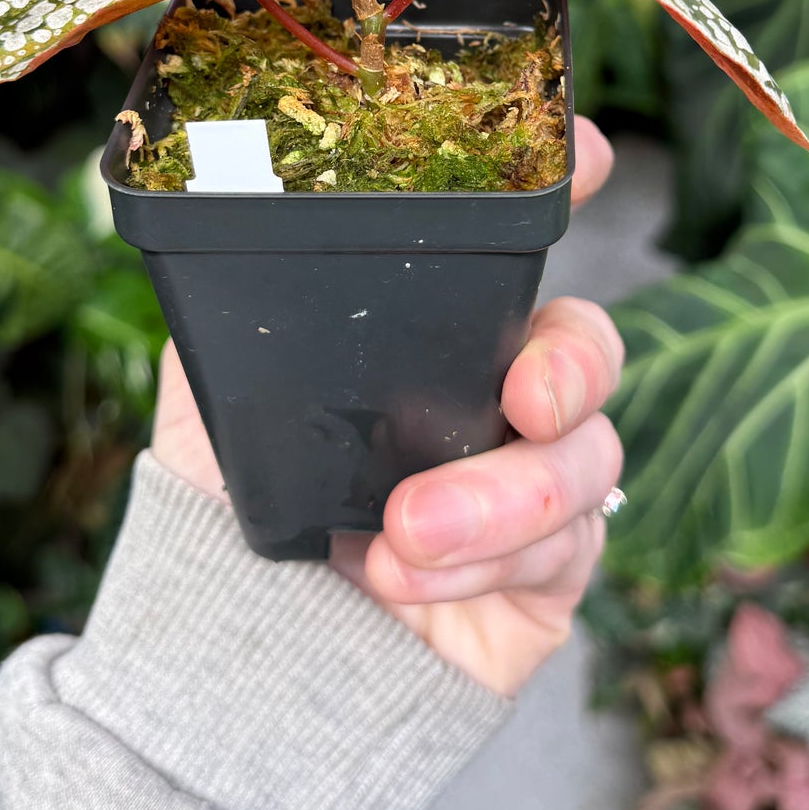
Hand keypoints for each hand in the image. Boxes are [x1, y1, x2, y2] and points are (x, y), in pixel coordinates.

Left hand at [152, 117, 623, 697]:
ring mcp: (534, 482)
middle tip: (526, 395)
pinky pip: (566, 549)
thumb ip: (237, 314)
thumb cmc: (231, 510)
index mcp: (436, 331)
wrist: (243, 654)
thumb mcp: (215, 393)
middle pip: (589, 345)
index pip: (520, 243)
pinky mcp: (550, 571)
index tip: (593, 155)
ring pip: (589, 456)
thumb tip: (230, 223)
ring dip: (503, 495)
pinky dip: (488, 560)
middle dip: (573, 363)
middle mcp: (497, 393)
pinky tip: (403, 576)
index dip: (571, 187)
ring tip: (403, 533)